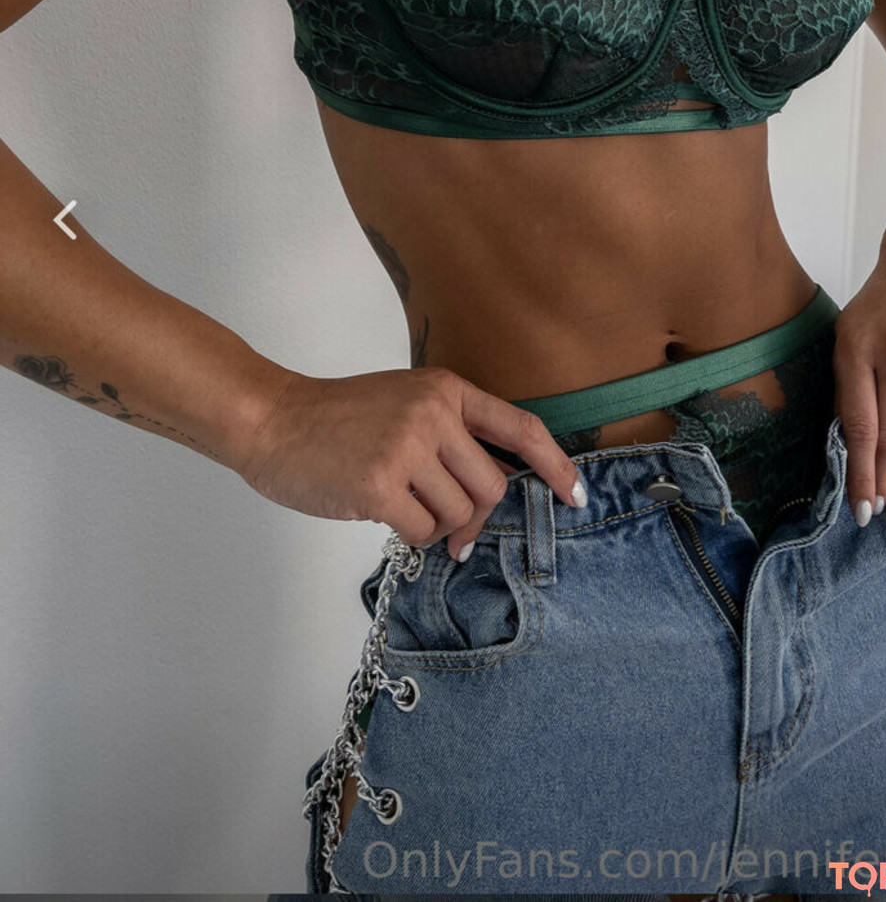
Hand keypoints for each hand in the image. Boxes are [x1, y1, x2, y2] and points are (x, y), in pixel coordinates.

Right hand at [233, 365, 585, 559]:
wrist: (271, 419)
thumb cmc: (336, 419)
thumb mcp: (405, 405)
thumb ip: (450, 436)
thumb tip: (490, 497)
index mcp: (445, 390)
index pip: (520, 427)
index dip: (556, 465)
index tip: (575, 494)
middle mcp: (434, 414)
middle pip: (492, 487)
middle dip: (474, 515)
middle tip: (447, 525)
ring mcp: (406, 447)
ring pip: (459, 514)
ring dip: (436, 526)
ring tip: (401, 506)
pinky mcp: (378, 484)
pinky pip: (422, 532)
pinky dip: (408, 535)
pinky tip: (379, 511)